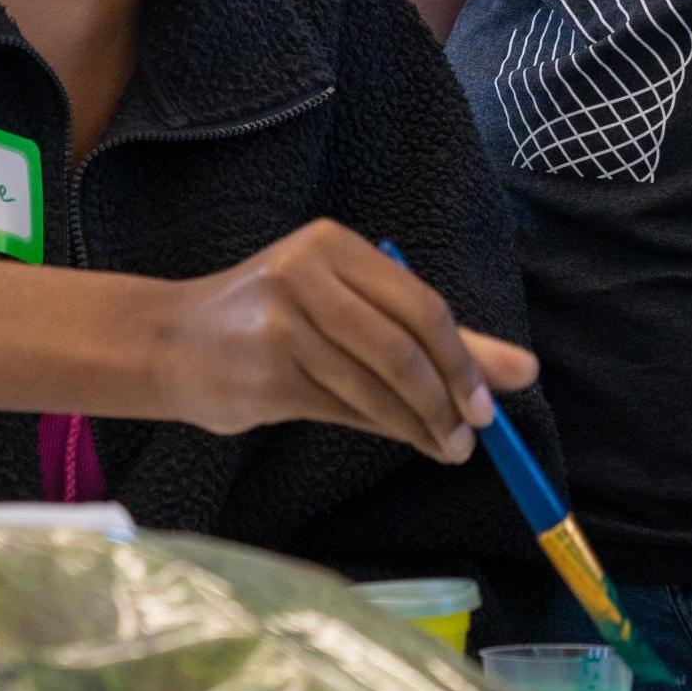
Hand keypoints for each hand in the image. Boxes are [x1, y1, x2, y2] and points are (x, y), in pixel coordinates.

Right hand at [153, 220, 539, 461]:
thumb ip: (433, 335)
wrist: (170, 345)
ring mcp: (281, 322)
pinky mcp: (263, 371)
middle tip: (474, 434)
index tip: (492, 402)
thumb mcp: (349, 307)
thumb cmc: (273, 323)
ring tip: (447, 446)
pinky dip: (383, 428)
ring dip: (419, 423)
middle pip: (401, 344)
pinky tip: (404, 438)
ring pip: (374, 383)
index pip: (420, 303)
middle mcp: (307, 272)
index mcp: (334, 244)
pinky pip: (341, 407)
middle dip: (447, 395)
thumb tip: (521, 371)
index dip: (464, 357)